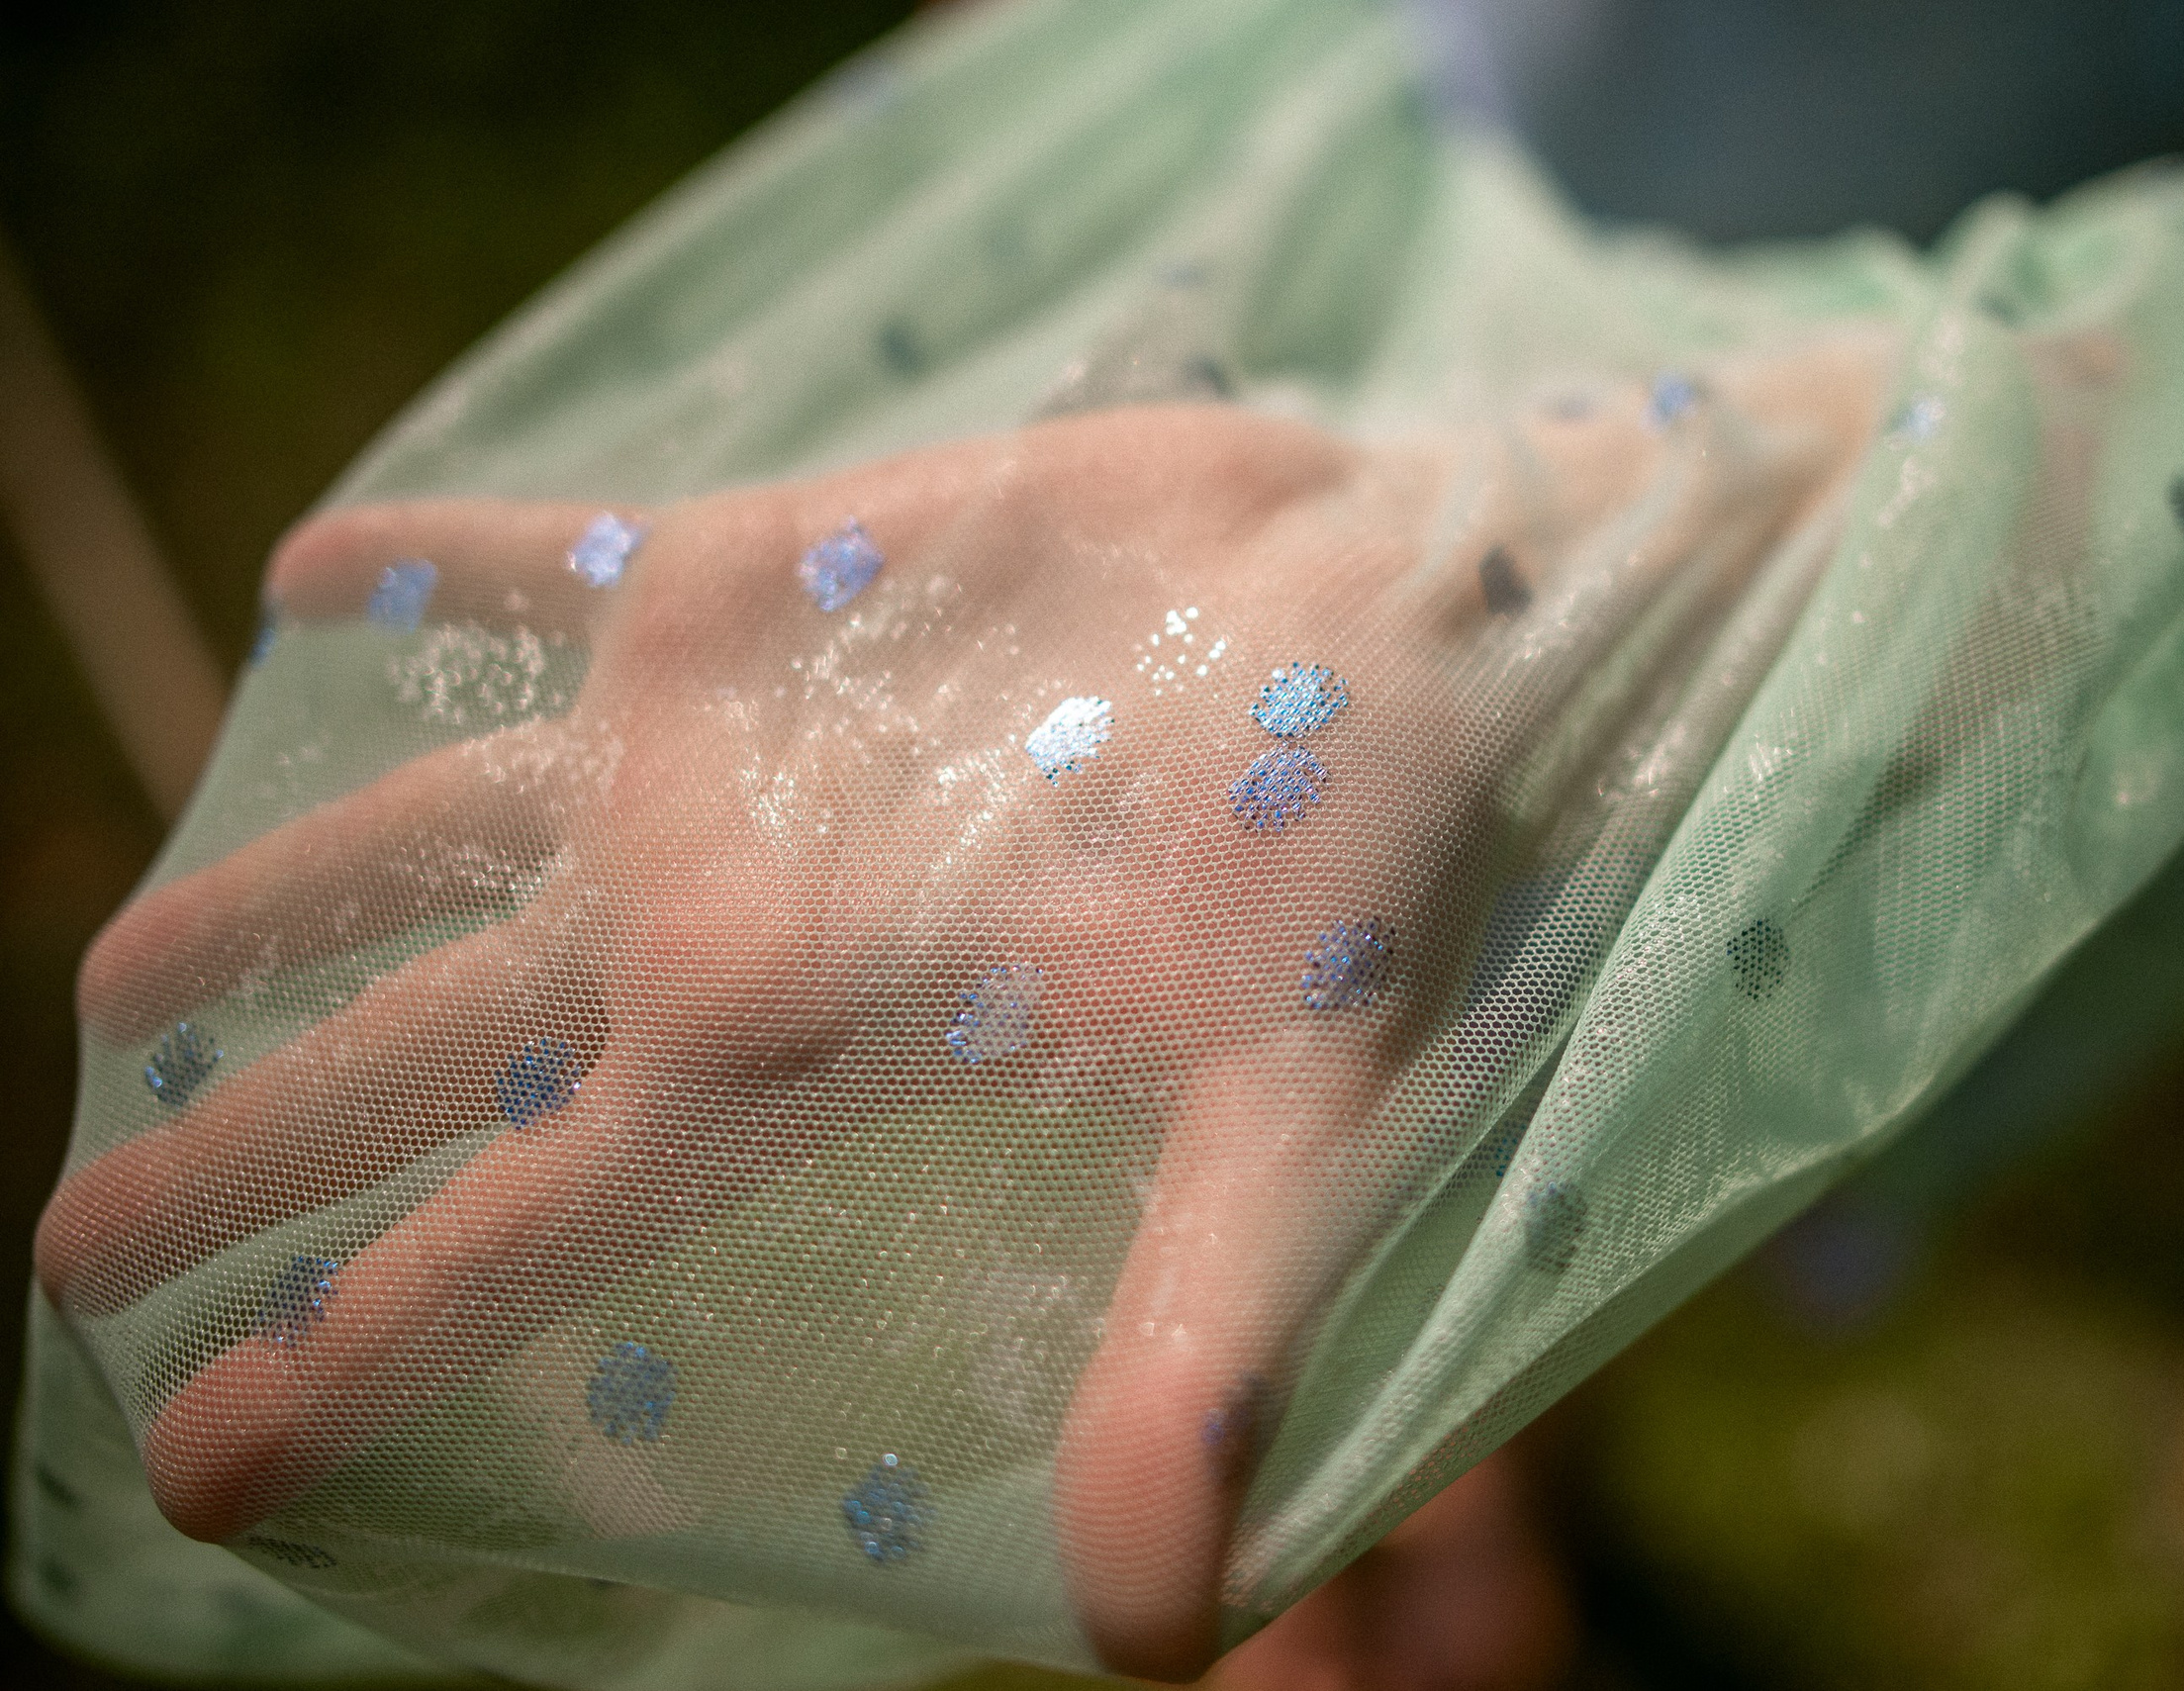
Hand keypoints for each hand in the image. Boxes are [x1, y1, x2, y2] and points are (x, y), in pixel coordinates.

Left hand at [39, 390, 1837, 1677]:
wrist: (1404, 622)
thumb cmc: (1346, 867)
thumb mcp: (1284, 1120)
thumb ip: (1195, 1351)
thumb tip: (1154, 1647)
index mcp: (787, 1055)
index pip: (517, 1238)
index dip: (348, 1351)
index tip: (189, 1457)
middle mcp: (707, 913)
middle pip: (405, 1053)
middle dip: (233, 1144)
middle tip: (69, 1247)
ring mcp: (711, 748)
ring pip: (421, 837)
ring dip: (267, 890)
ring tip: (125, 964)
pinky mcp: (762, 577)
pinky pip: (543, 565)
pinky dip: (436, 563)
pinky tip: (319, 572)